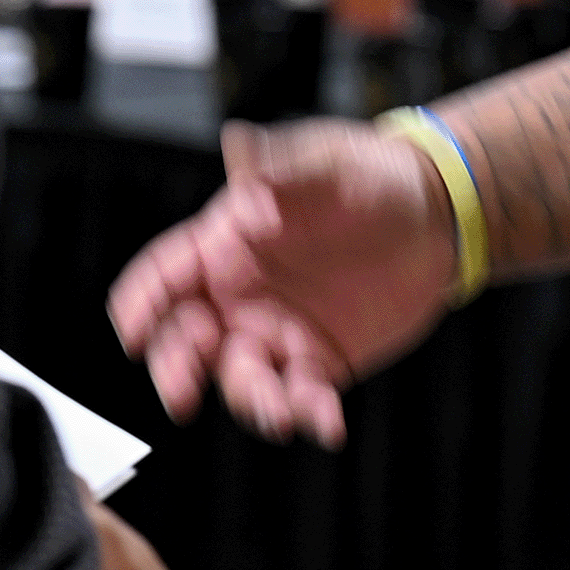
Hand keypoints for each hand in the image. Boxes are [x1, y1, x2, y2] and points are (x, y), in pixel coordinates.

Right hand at [105, 119, 454, 445]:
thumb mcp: (327, 160)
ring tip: (278, 412)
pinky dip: (308, 414)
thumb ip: (280, 165)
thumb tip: (237, 146)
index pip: (165, 274)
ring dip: (251, 401)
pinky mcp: (318, 361)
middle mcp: (241, 293)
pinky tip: (326, 423)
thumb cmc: (372, 174)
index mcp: (227, 240)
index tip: (132, 333)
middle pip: (186, 339)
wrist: (436, 213)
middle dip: (175, 369)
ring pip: (240, 378)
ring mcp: (276, 331)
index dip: (141, 302)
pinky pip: (301, 395)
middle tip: (183, 394)